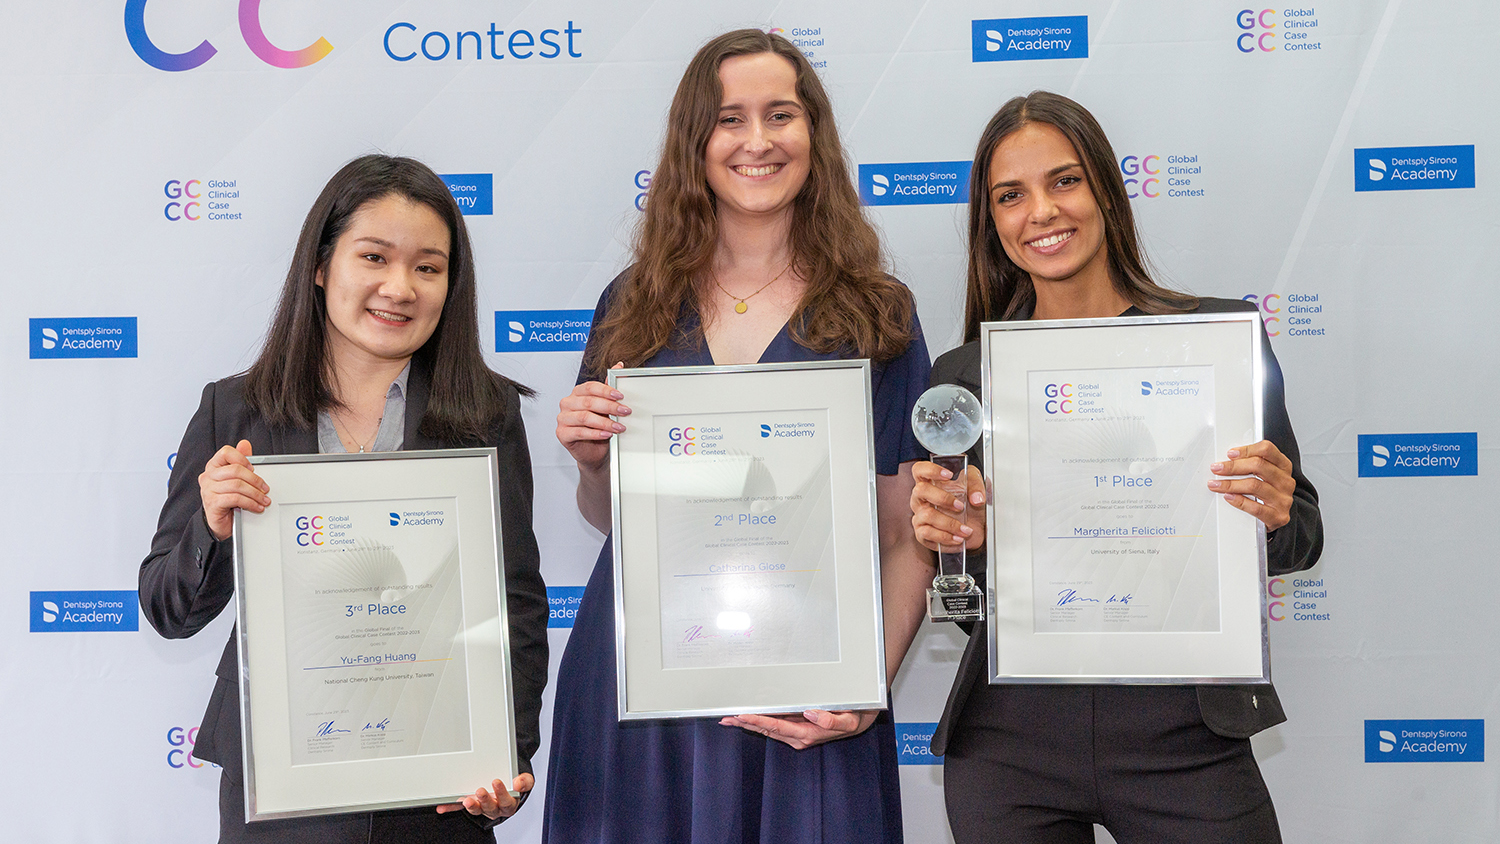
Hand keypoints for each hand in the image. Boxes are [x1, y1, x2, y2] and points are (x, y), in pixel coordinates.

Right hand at [198, 440, 267, 540]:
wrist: (220, 522)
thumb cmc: (228, 499)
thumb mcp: (236, 479)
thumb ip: (241, 462)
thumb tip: (244, 444)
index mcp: (214, 466)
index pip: (226, 452)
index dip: (242, 458)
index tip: (254, 469)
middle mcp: (208, 476)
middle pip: (235, 470)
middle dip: (255, 479)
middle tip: (265, 488)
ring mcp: (208, 490)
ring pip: (237, 485)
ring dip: (255, 494)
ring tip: (264, 500)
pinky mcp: (212, 503)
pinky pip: (235, 499)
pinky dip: (250, 503)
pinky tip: (257, 507)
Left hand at [435, 772, 532, 819]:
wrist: (507, 783)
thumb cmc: (514, 783)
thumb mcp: (524, 780)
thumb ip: (525, 782)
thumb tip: (518, 784)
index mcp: (508, 803)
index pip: (506, 801)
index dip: (502, 793)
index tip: (496, 781)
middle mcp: (495, 807)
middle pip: (490, 808)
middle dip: (485, 800)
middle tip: (480, 790)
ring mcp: (481, 807)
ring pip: (476, 810)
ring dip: (470, 806)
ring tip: (466, 800)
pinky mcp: (471, 804)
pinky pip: (460, 808)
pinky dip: (451, 808)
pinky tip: (442, 807)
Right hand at [555, 363, 627, 472]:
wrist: (594, 451)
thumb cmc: (598, 427)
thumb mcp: (606, 408)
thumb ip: (610, 388)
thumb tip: (619, 366)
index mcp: (577, 393)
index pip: (591, 387)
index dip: (607, 391)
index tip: (621, 396)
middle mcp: (568, 403)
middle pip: (589, 402)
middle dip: (610, 407)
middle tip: (625, 412)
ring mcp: (563, 418)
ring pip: (585, 417)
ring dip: (605, 423)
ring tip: (619, 427)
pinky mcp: (562, 433)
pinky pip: (579, 432)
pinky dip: (595, 433)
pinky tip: (607, 434)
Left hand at [719, 709, 878, 749]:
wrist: (862, 722)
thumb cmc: (855, 717)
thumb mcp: (849, 719)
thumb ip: (831, 718)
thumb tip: (810, 714)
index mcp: (808, 734)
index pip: (776, 726)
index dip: (757, 721)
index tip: (741, 716)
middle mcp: (799, 736)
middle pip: (767, 730)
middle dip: (745, 724)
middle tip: (725, 718)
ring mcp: (798, 734)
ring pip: (768, 729)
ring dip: (749, 724)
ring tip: (731, 718)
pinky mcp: (798, 729)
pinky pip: (775, 726)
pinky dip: (760, 722)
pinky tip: (750, 717)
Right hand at [909, 461, 986, 551]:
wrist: (977, 529)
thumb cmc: (971, 505)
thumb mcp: (977, 488)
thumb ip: (977, 486)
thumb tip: (977, 498)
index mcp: (932, 482)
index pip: (920, 470)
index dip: (930, 470)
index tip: (948, 475)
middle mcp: (922, 498)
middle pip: (920, 490)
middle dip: (943, 498)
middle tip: (960, 506)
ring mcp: (920, 515)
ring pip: (927, 515)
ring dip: (950, 523)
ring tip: (966, 529)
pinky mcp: (922, 533)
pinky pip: (928, 533)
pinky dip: (946, 537)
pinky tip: (958, 538)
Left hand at [1208, 440, 1295, 530]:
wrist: (1278, 519)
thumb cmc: (1268, 493)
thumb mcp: (1265, 475)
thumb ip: (1251, 464)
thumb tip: (1227, 460)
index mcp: (1284, 467)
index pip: (1267, 450)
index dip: (1247, 449)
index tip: (1230, 454)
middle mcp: (1285, 481)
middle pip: (1259, 466)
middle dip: (1233, 466)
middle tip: (1217, 468)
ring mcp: (1283, 499)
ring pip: (1254, 485)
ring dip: (1230, 484)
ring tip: (1216, 485)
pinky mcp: (1278, 516)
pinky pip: (1256, 507)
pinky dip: (1239, 501)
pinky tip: (1228, 497)